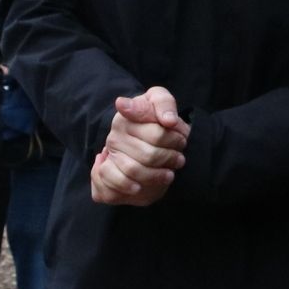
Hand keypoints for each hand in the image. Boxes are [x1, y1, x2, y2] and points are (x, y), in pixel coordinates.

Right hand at [91, 86, 187, 206]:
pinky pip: (114, 184)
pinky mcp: (106, 173)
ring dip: (156, 175)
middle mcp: (114, 137)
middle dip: (169, 158)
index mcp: (126, 119)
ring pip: (133, 170)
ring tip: (169, 174)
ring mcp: (110, 156)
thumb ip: (163, 103)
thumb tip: (167, 120)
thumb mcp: (159, 100)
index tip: (182, 139)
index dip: (174, 140)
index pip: (157, 134)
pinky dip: (129, 187)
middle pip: (149, 155)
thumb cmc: (155, 119)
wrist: (144, 140)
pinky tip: (141, 188)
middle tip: (179, 159)